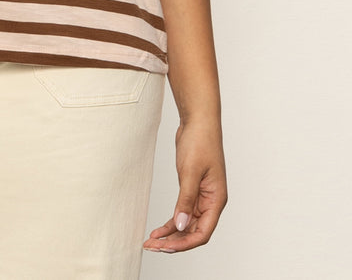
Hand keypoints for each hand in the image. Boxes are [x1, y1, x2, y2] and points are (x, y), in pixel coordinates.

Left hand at [144, 119, 226, 253]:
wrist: (198, 121)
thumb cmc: (200, 141)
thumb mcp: (190, 171)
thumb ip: (185, 199)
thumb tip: (180, 225)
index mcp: (216, 200)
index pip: (203, 232)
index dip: (185, 243)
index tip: (166, 247)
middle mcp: (210, 201)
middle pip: (194, 231)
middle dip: (174, 242)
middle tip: (153, 247)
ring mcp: (201, 196)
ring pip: (186, 224)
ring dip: (171, 234)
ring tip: (151, 242)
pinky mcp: (191, 189)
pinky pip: (182, 212)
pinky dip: (171, 222)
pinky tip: (158, 230)